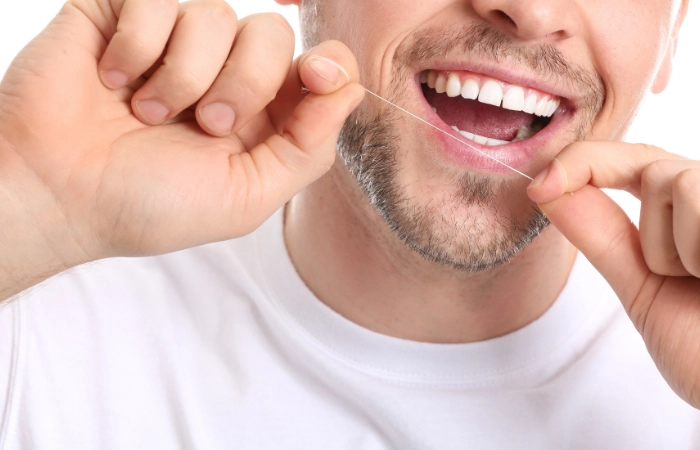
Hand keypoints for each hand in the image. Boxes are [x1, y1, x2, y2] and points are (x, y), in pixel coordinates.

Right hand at [0, 0, 362, 268]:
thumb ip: (306, 149)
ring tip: (147, 112)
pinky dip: (137, 44)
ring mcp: (175, 39)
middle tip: (204, 124)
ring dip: (183, 73)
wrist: (58, 195)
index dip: (329, 65)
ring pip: (217, 13)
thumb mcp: (244, 198)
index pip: (320, 66)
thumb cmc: (146, 205)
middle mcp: (224, 72)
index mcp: (260, 117)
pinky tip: (113, 79)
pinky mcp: (126, 11)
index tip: (314, 77)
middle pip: (273, 34)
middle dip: (244, 83)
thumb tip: (347, 91)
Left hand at [527, 142, 699, 407]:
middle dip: (652, 235)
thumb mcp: (644, 287)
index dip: (582, 163)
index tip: (540, 186)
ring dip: (678, 251)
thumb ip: (600, 234)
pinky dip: (697, 252)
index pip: (636, 163)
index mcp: (695, 215)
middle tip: (688, 282)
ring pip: (675, 182)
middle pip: (654, 170)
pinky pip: (696, 196)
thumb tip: (545, 189)